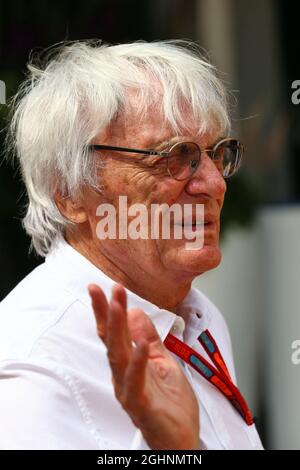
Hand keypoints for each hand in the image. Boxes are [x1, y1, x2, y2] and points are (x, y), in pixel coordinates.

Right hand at [88, 283, 199, 449]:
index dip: (108, 310)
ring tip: (117, 306)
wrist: (181, 437)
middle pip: (111, 340)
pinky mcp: (140, 404)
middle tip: (105, 289)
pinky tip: (140, 344)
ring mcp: (129, 389)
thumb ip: (149, 339)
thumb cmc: (170, 403)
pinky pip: (136, 381)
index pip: (115, 332)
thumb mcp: (162, 361)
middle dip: (108, 313)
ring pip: (118, 356)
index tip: (105, 288)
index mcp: (128, 364)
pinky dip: (138, 361)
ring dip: (118, 329)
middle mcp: (123, 375)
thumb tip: (135, 312)